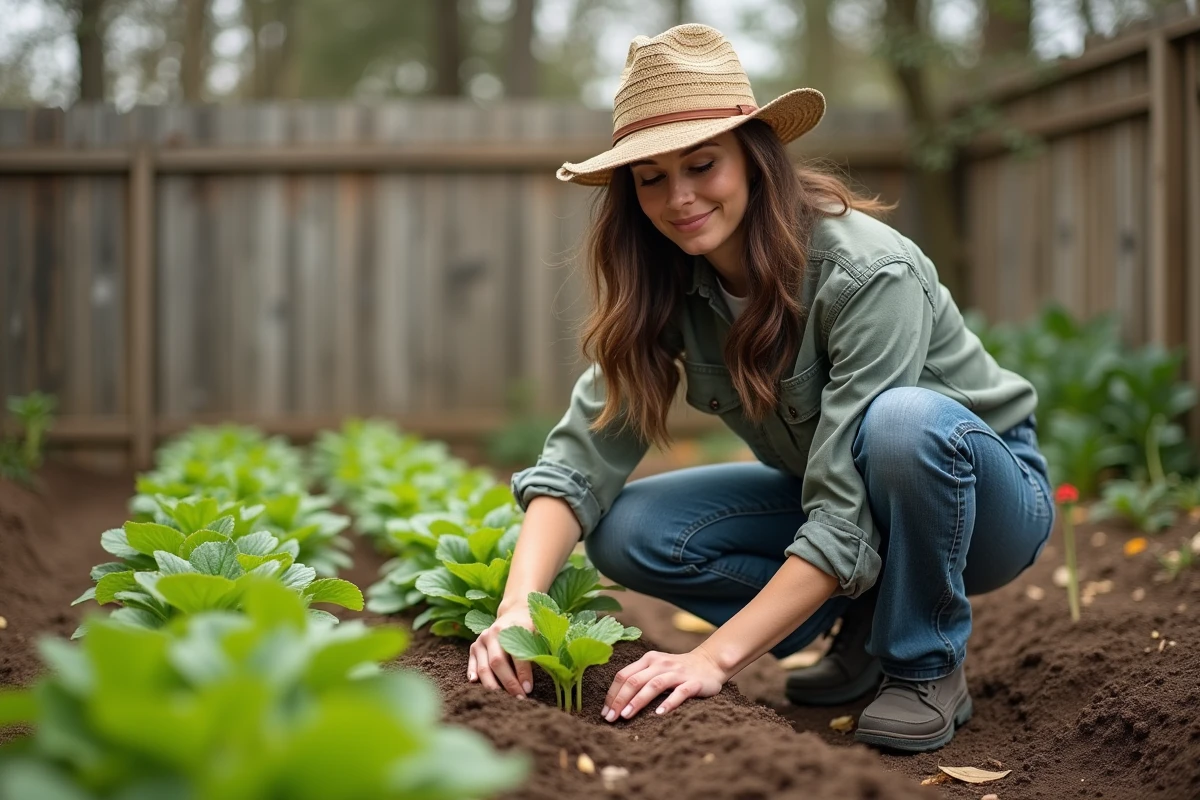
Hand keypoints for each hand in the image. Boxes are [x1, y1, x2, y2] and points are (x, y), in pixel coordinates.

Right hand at [467, 604, 535, 697]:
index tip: (528, 689)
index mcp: (513, 628)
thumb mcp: (539, 633)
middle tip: (519, 698)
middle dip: (508, 684)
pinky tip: (476, 685)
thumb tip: (550, 671)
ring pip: (483, 667)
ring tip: (503, 700)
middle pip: (497, 662)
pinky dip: (473, 675)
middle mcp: (494, 633)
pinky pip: (472, 664)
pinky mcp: (474, 646)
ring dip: (493, 686)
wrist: (516, 612)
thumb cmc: (531, 627)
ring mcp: (482, 639)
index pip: (517, 654)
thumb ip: (540, 649)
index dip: (523, 673)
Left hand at [601, 645, 727, 721]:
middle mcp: (661, 663)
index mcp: (648, 660)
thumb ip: (638, 679)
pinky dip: (669, 702)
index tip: (605, 713)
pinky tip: (659, 714)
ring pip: (654, 685)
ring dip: (638, 700)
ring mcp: (677, 672)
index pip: (623, 675)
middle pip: (635, 680)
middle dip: (620, 700)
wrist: (710, 663)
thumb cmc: (676, 671)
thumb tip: (614, 703)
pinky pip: (680, 692)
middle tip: (611, 719)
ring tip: (627, 715)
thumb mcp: (656, 669)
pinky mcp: (693, 682)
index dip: (612, 694)